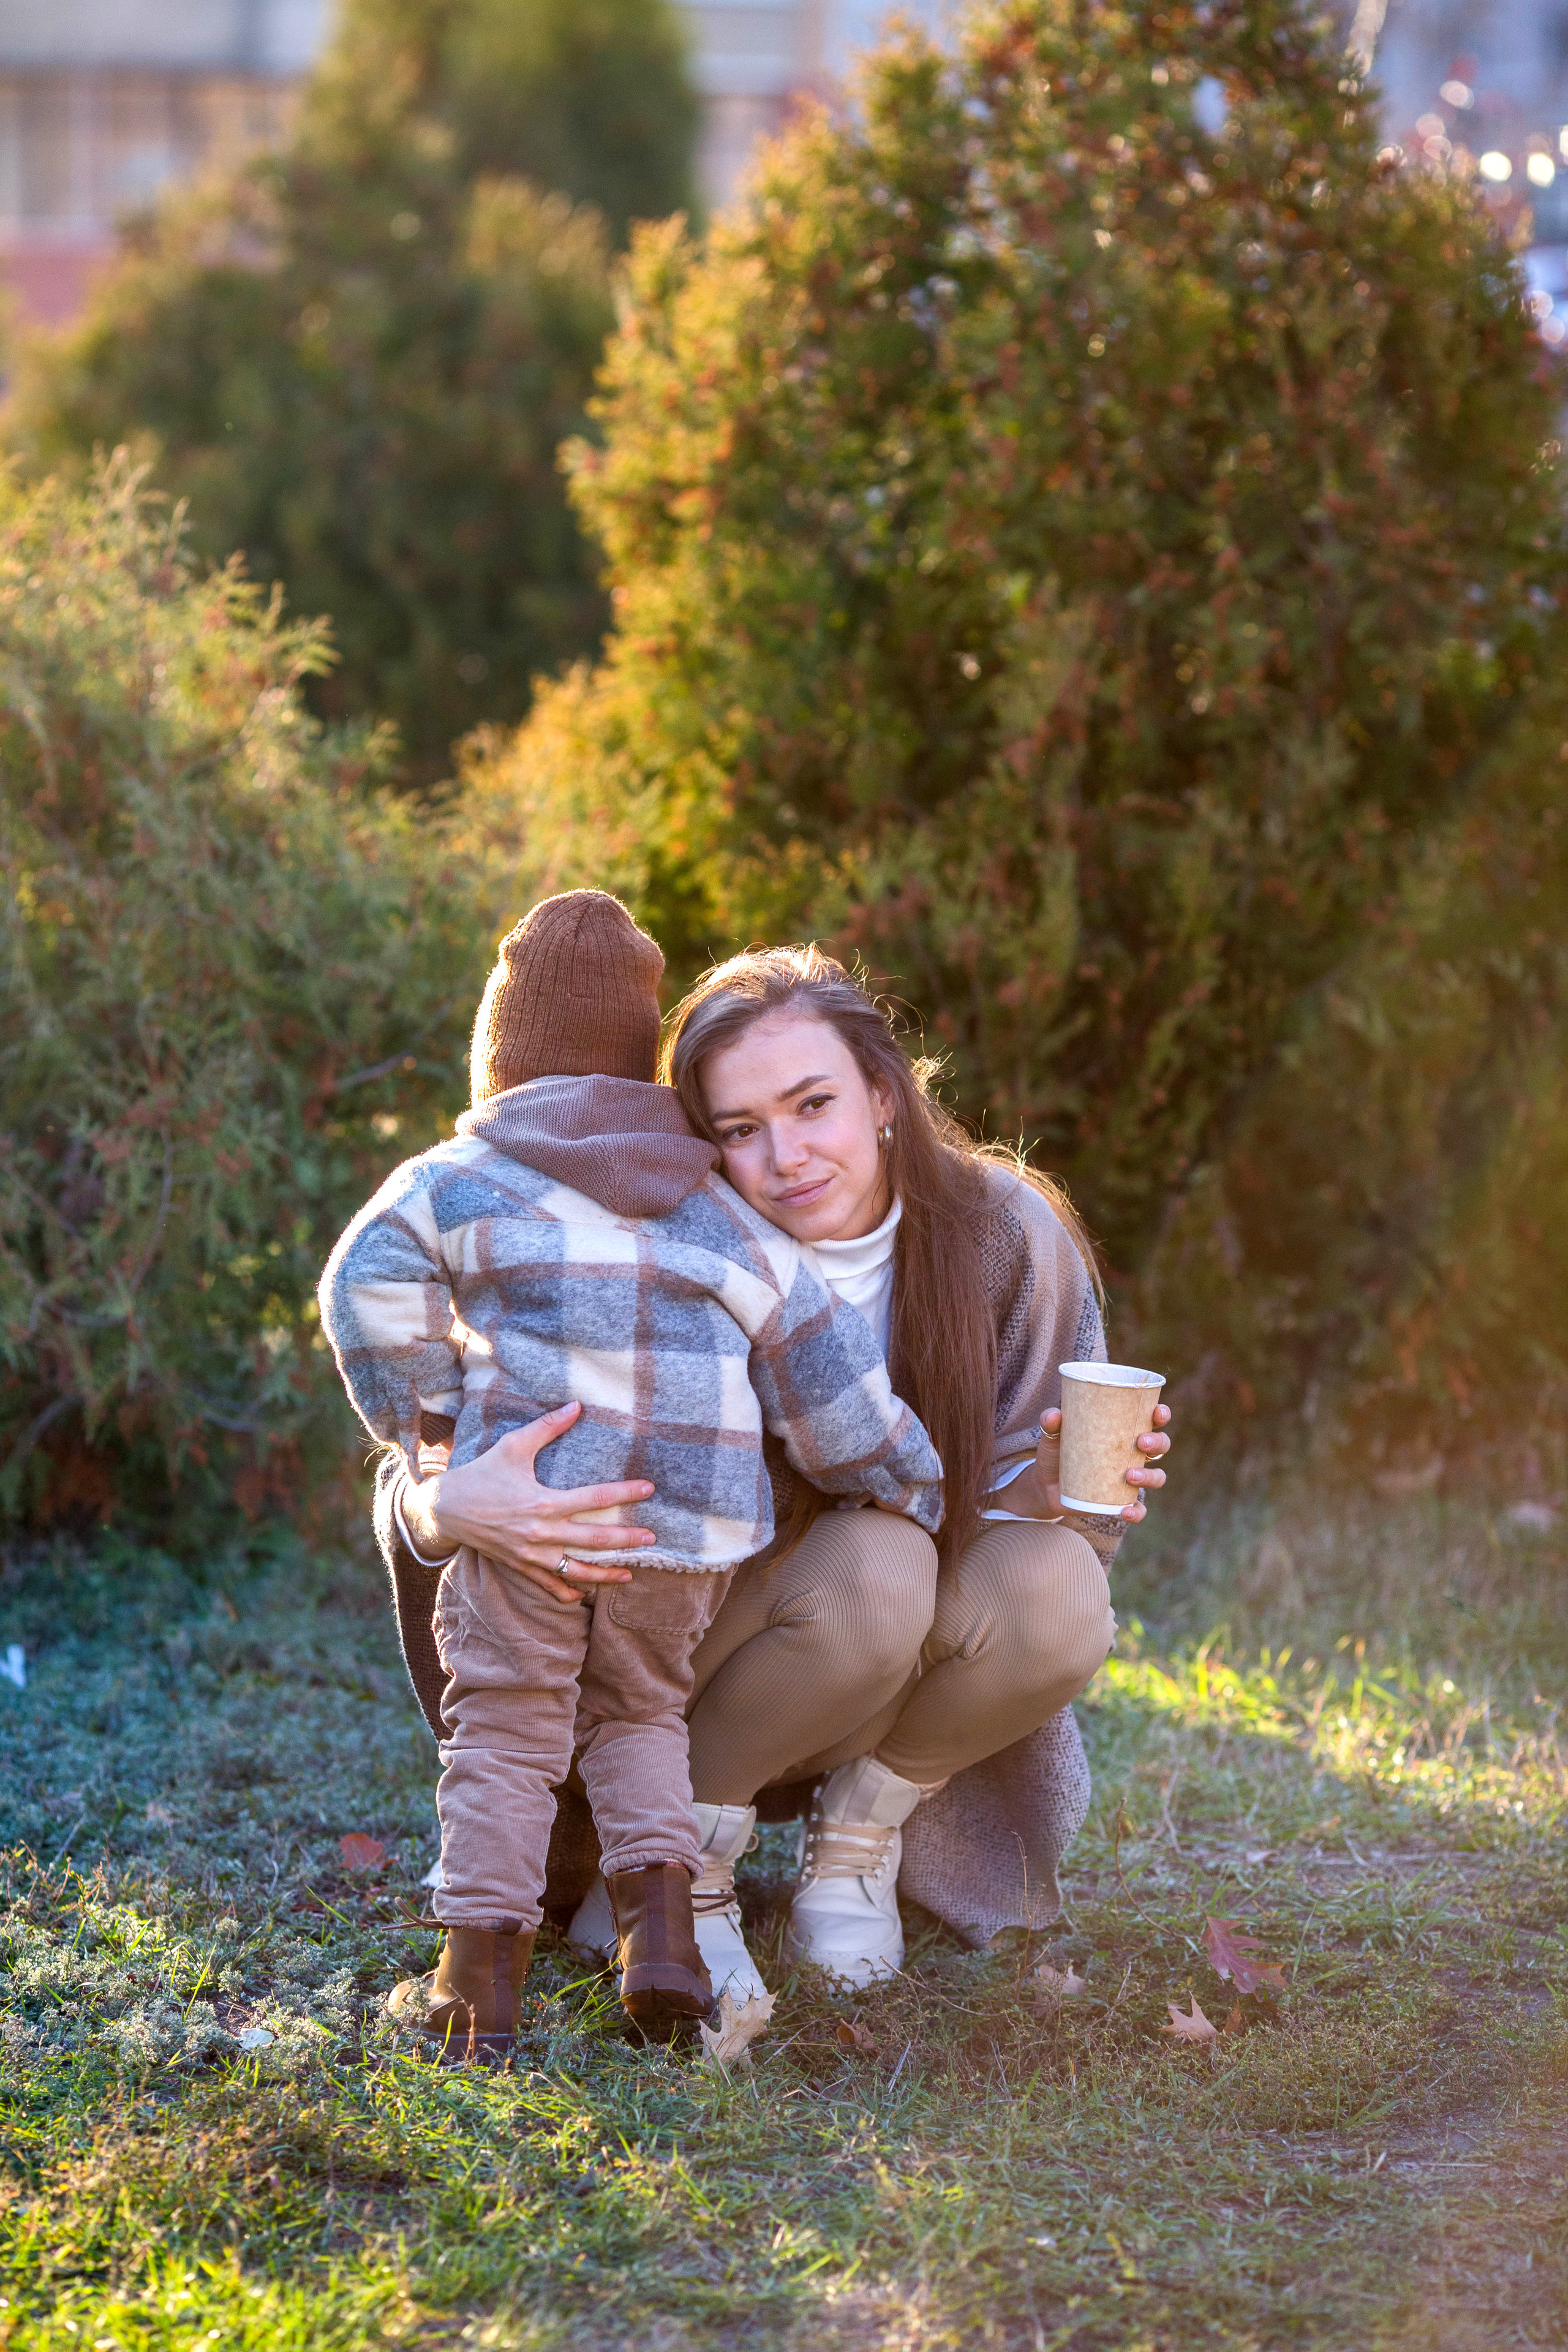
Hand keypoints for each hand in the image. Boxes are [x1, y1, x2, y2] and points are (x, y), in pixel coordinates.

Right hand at [404, 1403, 655, 1608]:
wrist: (446, 1508)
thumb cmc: (482, 1473)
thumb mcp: (513, 1445)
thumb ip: (547, 1427)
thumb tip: (576, 1406)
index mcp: (544, 1501)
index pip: (595, 1498)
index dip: (624, 1493)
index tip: (648, 1488)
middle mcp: (541, 1532)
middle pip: (594, 1539)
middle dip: (626, 1541)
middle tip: (652, 1539)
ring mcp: (531, 1553)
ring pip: (576, 1570)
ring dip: (604, 1575)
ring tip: (629, 1575)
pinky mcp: (520, 1566)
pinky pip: (548, 1585)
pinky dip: (567, 1592)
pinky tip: (585, 1595)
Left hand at [990, 1402, 1171, 1523]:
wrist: (1045, 1486)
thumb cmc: (1056, 1453)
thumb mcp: (1052, 1437)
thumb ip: (1051, 1422)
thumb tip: (1053, 1415)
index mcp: (1123, 1431)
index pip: (1150, 1419)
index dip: (1160, 1415)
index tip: (1157, 1412)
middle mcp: (1132, 1454)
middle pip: (1161, 1446)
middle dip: (1158, 1442)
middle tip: (1141, 1442)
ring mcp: (1129, 1479)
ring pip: (1157, 1476)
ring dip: (1150, 1476)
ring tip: (1130, 1476)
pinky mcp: (1121, 1502)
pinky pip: (1139, 1509)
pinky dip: (1137, 1512)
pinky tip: (1125, 1511)